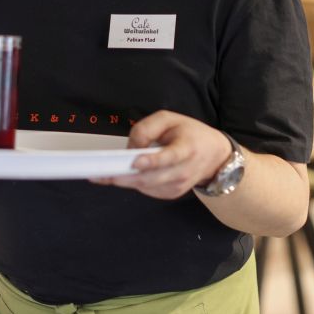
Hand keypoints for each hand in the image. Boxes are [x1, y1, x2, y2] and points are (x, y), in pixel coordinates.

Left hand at [92, 110, 231, 199]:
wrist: (214, 155)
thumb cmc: (190, 133)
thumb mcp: (170, 118)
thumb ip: (147, 128)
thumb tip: (130, 148)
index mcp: (186, 148)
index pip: (169, 157)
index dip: (152, 160)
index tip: (134, 161)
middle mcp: (184, 170)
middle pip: (151, 178)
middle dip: (123, 176)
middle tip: (99, 173)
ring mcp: (178, 186)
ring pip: (145, 186)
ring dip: (124, 180)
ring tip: (104, 172)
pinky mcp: (172, 194)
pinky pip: (147, 190)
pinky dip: (134, 182)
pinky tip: (128, 173)